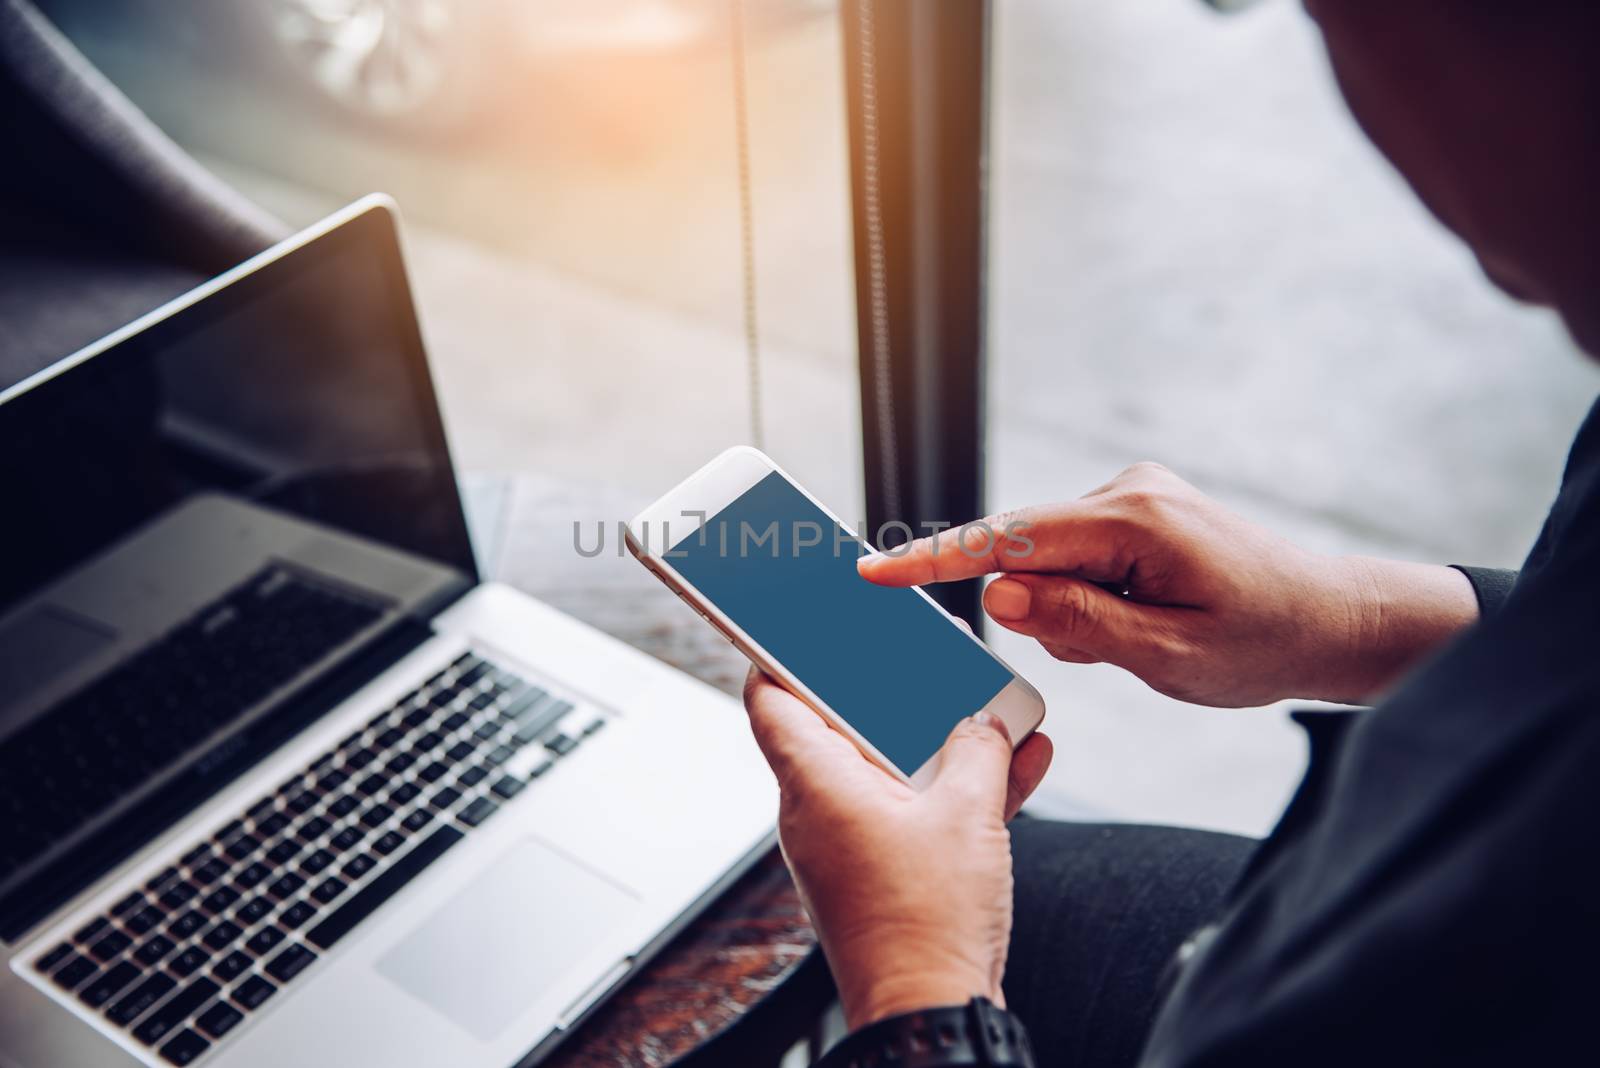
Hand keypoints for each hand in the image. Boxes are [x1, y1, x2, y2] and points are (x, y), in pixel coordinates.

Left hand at [742, 669, 1052, 1029]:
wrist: (931, 1014)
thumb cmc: (926, 925)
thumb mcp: (969, 816)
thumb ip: (980, 751)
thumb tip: (986, 723)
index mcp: (817, 785)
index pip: (771, 700)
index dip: (781, 654)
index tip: (804, 624)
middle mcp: (820, 813)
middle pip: (841, 728)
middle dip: (893, 694)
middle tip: (928, 660)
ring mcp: (849, 846)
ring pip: (889, 770)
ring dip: (940, 744)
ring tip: (993, 713)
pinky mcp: (881, 875)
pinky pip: (913, 813)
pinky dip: (954, 791)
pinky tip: (1016, 768)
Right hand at [859, 462, 1478, 706]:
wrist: (1333, 618)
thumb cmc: (1263, 642)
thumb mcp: (1170, 656)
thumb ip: (1079, 625)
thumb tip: (996, 594)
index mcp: (1135, 520)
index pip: (1009, 539)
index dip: (934, 558)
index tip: (872, 572)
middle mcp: (1127, 490)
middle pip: (1027, 552)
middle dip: (1044, 611)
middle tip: (1116, 651)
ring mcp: (1132, 494)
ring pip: (1051, 562)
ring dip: (1074, 612)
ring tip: (1151, 638)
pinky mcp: (1135, 509)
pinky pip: (1076, 558)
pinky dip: (1089, 599)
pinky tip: (1145, 621)